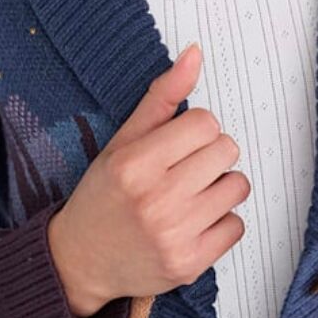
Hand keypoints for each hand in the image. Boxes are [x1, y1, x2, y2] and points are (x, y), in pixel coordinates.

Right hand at [49, 43, 250, 312]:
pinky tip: (193, 222)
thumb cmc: (104, 194)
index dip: (195, 130)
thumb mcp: (123, 140)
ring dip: (219, 187)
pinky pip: (237, 226)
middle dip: (209, 155)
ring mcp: (174, 235)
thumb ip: (162, 97)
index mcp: (136, 164)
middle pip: (226, 151)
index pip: (206, 123)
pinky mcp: (189, 264)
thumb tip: (195, 53)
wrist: (80, 260)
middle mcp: (156, 200)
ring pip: (237, 186)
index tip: (177, 144)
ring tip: (189, 195)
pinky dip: (221, 222)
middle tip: (183, 170)